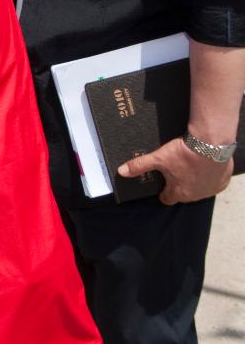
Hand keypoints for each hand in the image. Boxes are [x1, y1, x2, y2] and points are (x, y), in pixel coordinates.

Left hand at [118, 136, 233, 204]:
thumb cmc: (184, 154)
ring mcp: (210, 190)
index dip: (163, 192)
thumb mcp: (158, 158)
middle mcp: (196, 195)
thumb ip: (139, 166)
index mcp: (179, 193)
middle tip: (175, 171)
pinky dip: (209, 177)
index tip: (161, 184)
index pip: (167, 199)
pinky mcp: (222, 181)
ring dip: (194, 181)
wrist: (211, 144)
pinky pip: (214, 183)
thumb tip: (121, 171)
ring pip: (199, 190)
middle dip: (178, 185)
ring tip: (189, 166)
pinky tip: (204, 166)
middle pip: (183, 194)